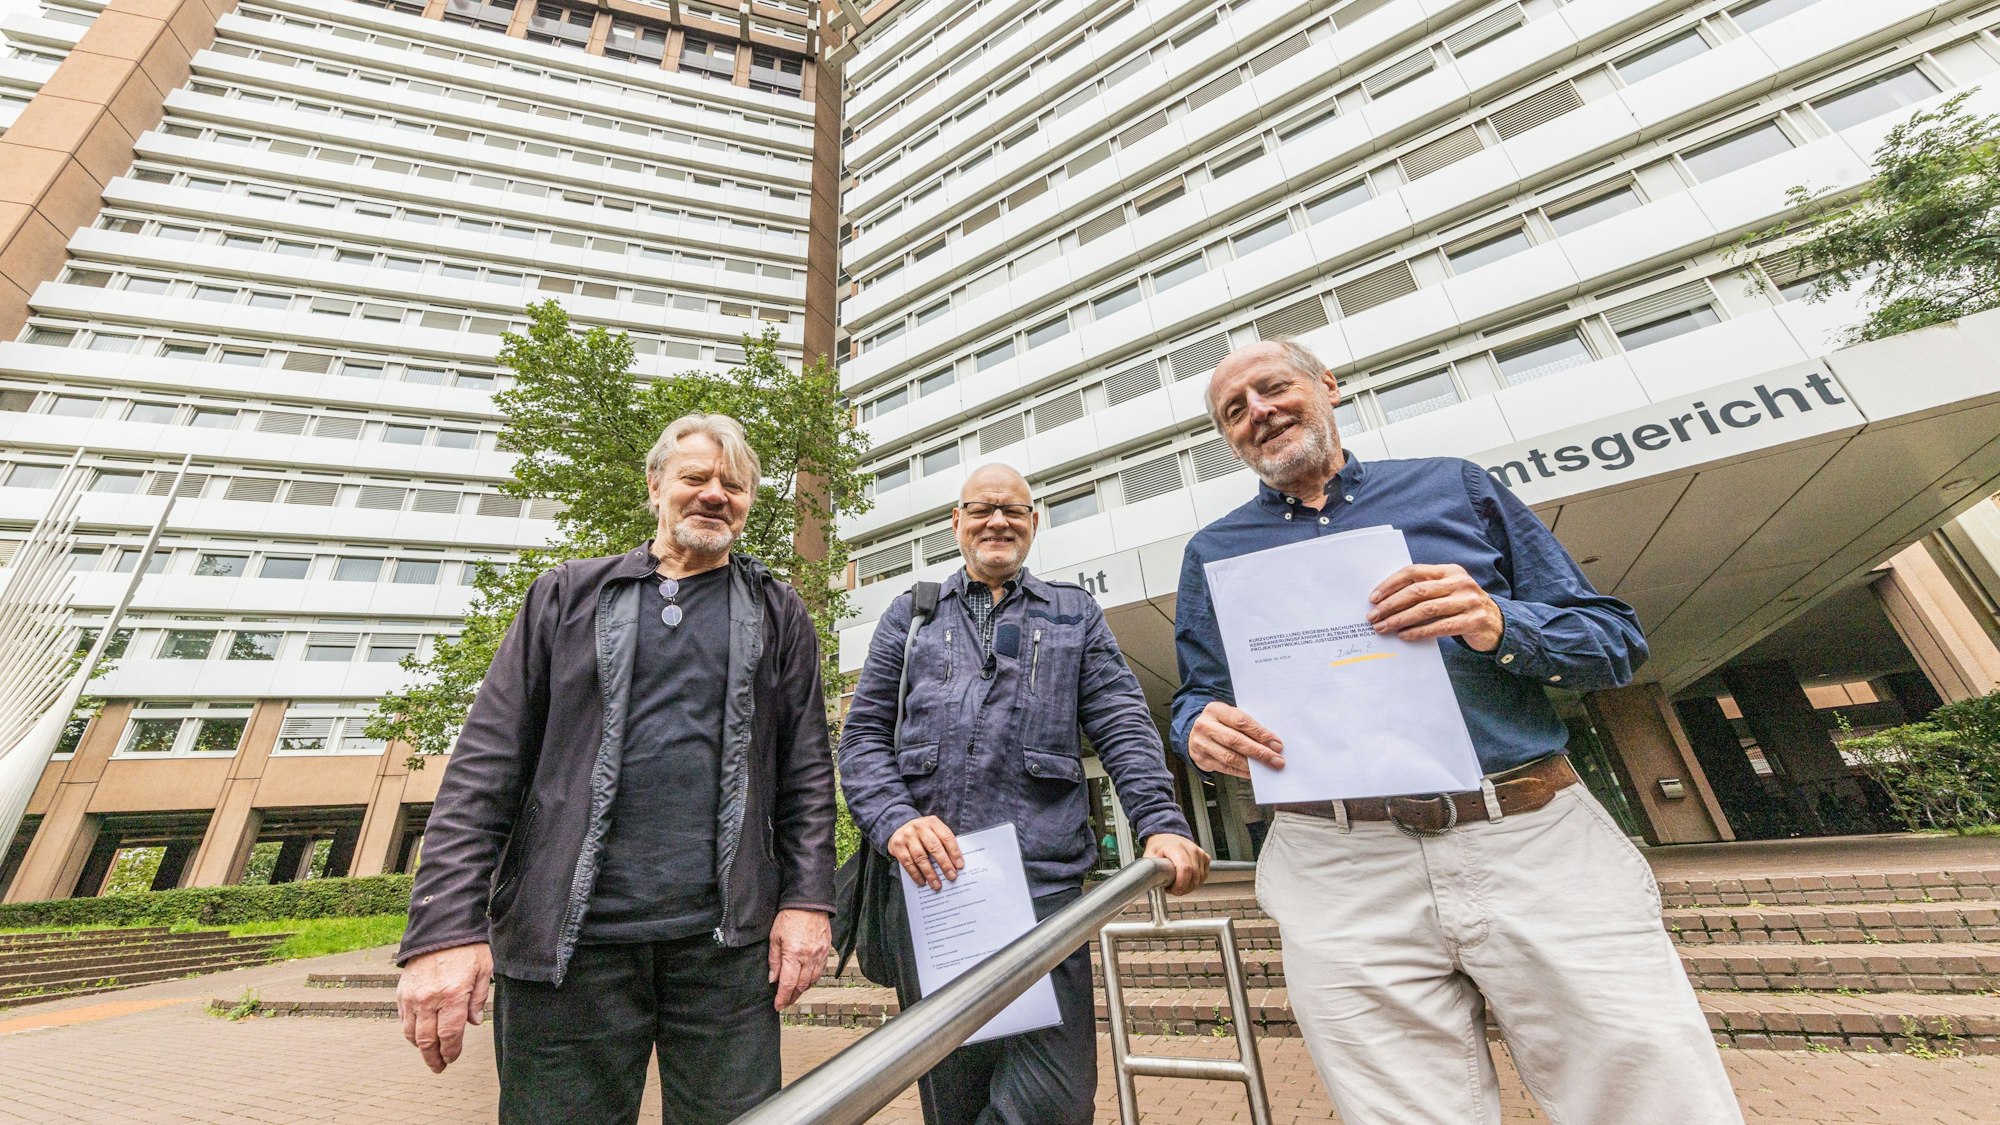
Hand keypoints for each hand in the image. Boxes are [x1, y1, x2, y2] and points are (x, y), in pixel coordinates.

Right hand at [397, 942, 492, 1073]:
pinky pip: (403, 1019)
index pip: (449, 1036)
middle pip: (427, 1040)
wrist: (440, 926)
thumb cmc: (467, 947)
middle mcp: (429, 999)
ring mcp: (412, 996)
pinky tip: (419, 1033)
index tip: (453, 1058)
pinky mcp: (402, 991)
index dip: (451, 1051)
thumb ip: (478, 999)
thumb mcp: (484, 969)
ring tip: (430, 1053)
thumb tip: (473, 1023)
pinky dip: (410, 1030)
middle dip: (434, 1058)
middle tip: (439, 1067)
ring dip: (420, 1047)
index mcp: (452, 995)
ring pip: (411, 1033)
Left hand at [769, 908, 831, 1009]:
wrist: (809, 902)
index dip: (782, 998)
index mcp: (794, 954)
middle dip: (792, 997)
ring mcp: (820, 955)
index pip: (788, 984)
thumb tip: (773, 978)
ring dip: (803, 990)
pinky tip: (806, 980)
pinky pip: (820, 971)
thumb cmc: (790, 916)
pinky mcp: (826, 951)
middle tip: (784, 1002)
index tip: (778, 1006)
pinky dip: (813, 979)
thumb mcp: (775, 937)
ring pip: (812, 980)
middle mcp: (809, 957)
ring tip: (794, 993)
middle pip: (801, 986)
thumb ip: (774, 960)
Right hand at [887, 815, 962, 890]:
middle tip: (951, 876)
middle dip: (944, 864)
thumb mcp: (933, 831)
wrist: (898, 825)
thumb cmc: (922, 833)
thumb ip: (943, 843)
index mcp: (932, 822)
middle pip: (934, 847)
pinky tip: (922, 881)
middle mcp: (919, 827)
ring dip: (930, 873)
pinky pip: (907, 863)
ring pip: (920, 857)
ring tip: (937, 884)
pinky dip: (915, 874)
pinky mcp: (897, 845)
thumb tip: (954, 865)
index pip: (946, 837)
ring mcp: (907, 836)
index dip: (954, 852)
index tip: (960, 866)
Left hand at [1144, 834, 1210, 895]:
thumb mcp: (1149, 856)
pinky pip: (1204, 875)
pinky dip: (1197, 882)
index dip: (1181, 884)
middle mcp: (1189, 848)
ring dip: (1190, 887)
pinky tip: (1187, 880)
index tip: (1173, 891)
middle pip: (1194, 875)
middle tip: (1174, 890)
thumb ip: (1149, 868)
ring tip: (1179, 885)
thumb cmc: (1158, 847)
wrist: (1166, 837)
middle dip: (1185, 888)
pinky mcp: (1205, 856)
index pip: (1184, 868)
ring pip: (1200, 877)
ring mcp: (1199, 852)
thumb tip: (1148, 881)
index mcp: (1174, 847)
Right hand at [1188, 701, 1284, 779]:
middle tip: (1277, 760)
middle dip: (1259, 752)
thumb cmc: (1219, 723)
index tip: (1277, 744)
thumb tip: (1270, 742)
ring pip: (1229, 757)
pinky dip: (1242, 772)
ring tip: (1268, 767)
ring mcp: (1201, 744)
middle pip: (1235, 740)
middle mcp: (1205, 726)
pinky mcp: (1201, 760)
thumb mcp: (1229, 715)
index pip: (1241, 721)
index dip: (1260, 733)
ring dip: (1252, 765)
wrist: (1193, 732)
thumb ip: (1246, 725)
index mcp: (1215, 710)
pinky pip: (1225, 768)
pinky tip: (1254, 773)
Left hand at [1367, 563, 1502, 651]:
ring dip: (1400, 619)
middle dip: (1391, 604)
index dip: (1391, 584)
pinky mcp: (1474, 620)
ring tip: (1384, 628)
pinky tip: (1404, 636)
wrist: (1496, 623)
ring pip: (1427, 609)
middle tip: (1373, 617)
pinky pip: (1440, 626)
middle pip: (1418, 591)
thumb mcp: (1446, 591)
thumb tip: (1385, 602)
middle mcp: (1460, 582)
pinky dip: (1419, 632)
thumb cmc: (1461, 606)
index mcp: (1449, 570)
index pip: (1414, 572)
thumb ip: (1424, 591)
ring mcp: (1469, 601)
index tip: (1373, 598)